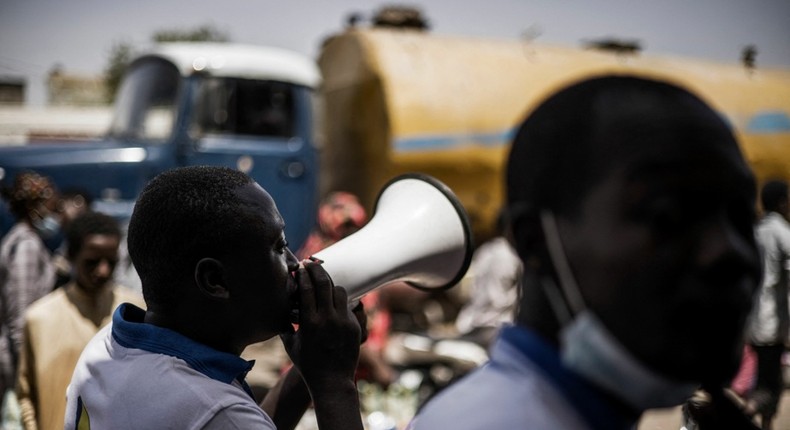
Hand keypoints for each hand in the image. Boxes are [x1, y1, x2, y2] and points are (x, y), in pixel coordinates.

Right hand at [281, 261, 360, 387]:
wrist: (332, 382)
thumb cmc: (308, 365)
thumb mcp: (291, 346)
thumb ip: (285, 326)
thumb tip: (281, 309)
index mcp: (309, 323)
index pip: (307, 289)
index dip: (303, 274)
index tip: (300, 266)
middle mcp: (327, 320)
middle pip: (324, 283)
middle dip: (316, 269)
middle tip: (311, 262)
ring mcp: (343, 322)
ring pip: (338, 291)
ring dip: (330, 284)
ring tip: (323, 282)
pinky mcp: (354, 326)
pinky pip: (347, 305)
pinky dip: (338, 300)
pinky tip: (333, 300)